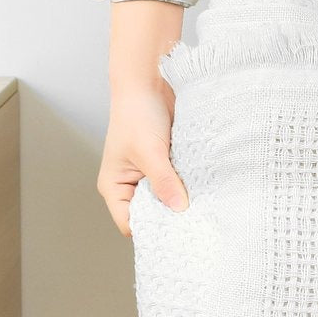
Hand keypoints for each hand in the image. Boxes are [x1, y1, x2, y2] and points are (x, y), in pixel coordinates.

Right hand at [102, 0, 189, 236]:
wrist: (150, 81)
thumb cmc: (137, 112)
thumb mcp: (150, 151)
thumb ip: (164, 182)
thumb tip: (179, 208)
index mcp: (115, 187)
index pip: (131, 224)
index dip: (152, 230)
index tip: (177, 235)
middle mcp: (130, 187)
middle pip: (151, 216)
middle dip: (170, 219)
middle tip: (195, 226)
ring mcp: (149, 179)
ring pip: (166, 203)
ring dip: (181, 203)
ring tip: (202, 211)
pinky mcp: (166, 169)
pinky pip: (177, 187)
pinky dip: (188, 190)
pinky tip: (203, 194)